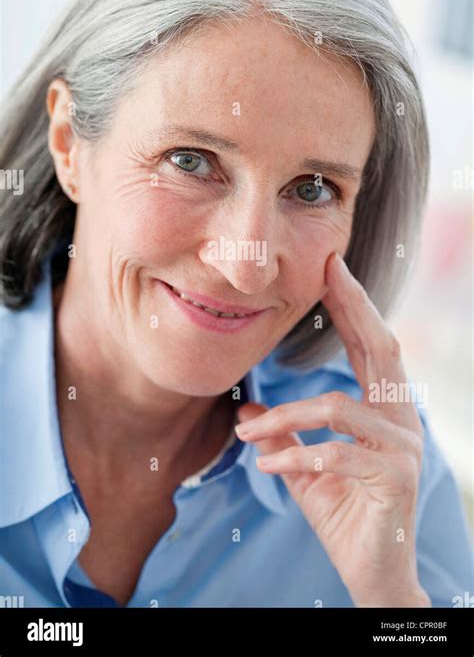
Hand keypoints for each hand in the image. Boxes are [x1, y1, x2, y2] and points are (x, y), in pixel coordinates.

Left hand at [235, 252, 430, 607]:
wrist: (372, 571)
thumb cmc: (343, 512)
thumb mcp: (304, 466)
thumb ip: (284, 435)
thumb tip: (246, 407)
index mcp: (383, 410)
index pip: (370, 347)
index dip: (353, 306)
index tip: (332, 268)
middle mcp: (401, 420)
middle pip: (382, 349)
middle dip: (354, 306)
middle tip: (330, 270)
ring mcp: (404, 447)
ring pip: (337, 408)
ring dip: (285, 417)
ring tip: (247, 432)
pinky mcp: (396, 476)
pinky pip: (336, 453)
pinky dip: (296, 456)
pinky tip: (268, 466)